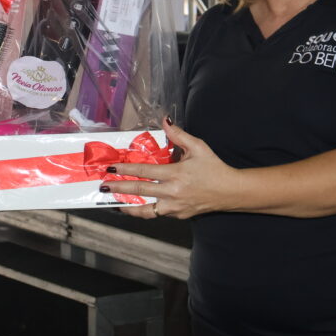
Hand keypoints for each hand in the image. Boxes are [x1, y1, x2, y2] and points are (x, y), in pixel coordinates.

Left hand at [101, 118, 235, 219]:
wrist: (231, 192)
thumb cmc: (214, 168)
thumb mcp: (198, 147)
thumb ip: (179, 135)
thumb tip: (164, 120)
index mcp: (176, 174)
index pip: (145, 172)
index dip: (126, 170)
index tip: (112, 168)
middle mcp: (172, 192)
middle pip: (140, 190)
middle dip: (119, 188)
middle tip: (104, 186)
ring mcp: (175, 207)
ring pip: (146, 209)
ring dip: (128, 206)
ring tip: (114, 202)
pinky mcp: (178, 215)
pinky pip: (156, 213)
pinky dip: (144, 210)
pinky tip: (134, 206)